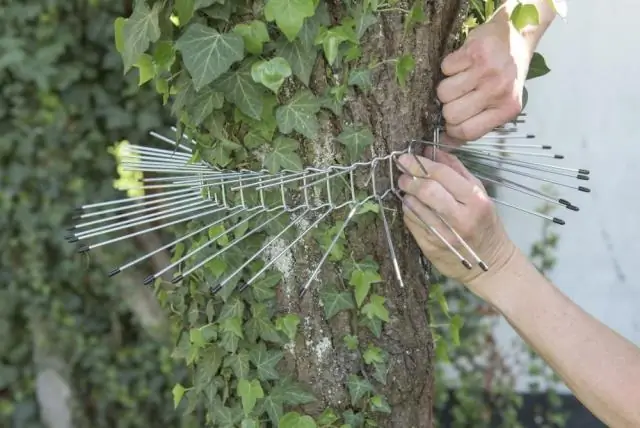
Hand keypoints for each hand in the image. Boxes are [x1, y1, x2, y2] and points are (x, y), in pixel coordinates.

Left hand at [396, 148, 517, 294]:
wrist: (491, 264)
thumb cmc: (484, 223)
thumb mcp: (479, 194)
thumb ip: (457, 171)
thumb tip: (432, 151)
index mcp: (475, 200)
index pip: (442, 175)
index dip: (420, 164)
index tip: (406, 158)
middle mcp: (461, 218)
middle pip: (427, 190)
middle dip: (410, 178)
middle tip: (403, 174)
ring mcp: (445, 234)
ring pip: (415, 207)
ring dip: (406, 195)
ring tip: (406, 189)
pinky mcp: (431, 247)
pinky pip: (412, 223)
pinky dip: (408, 211)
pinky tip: (411, 206)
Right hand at [436, 12, 531, 142]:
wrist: (516, 38)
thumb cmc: (505, 75)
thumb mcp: (501, 103)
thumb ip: (478, 122)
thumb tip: (447, 142)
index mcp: (507, 109)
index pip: (467, 132)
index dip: (452, 130)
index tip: (450, 124)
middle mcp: (498, 90)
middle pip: (451, 113)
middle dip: (447, 106)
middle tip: (459, 96)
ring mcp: (487, 70)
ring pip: (444, 92)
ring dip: (447, 86)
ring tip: (461, 79)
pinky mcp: (475, 51)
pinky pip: (445, 68)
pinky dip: (449, 66)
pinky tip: (464, 63)